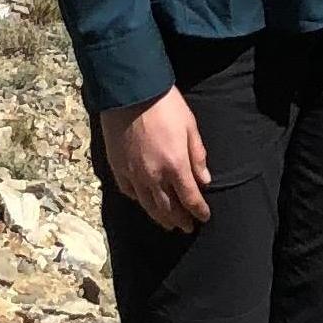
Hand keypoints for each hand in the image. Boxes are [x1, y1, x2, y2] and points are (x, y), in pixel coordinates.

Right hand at [100, 87, 213, 230]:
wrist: (131, 95)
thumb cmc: (166, 106)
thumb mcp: (190, 126)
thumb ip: (197, 155)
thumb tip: (204, 180)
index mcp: (174, 165)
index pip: (189, 197)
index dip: (198, 210)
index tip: (204, 218)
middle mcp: (153, 176)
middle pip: (167, 207)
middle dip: (179, 219)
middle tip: (186, 227)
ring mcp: (133, 175)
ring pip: (147, 205)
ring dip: (160, 217)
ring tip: (168, 225)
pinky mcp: (118, 170)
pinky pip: (130, 193)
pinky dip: (140, 202)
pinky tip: (145, 204)